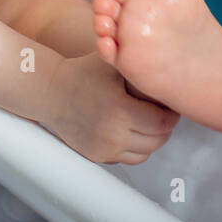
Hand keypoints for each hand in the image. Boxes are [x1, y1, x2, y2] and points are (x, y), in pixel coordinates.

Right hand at [42, 54, 179, 164]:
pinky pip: (127, 159)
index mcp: (120, 109)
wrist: (51, 91)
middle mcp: (113, 134)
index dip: (171, 114)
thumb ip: (137, 63)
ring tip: (146, 123)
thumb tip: (167, 64)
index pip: (163, 122)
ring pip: (145, 154)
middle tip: (161, 113)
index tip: (168, 104)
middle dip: (164, 127)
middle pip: (157, 140)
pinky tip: (129, 131)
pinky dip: (134, 148)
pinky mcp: (97, 156)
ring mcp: (104, 148)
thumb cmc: (83, 73)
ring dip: (150, 139)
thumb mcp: (111, 62)